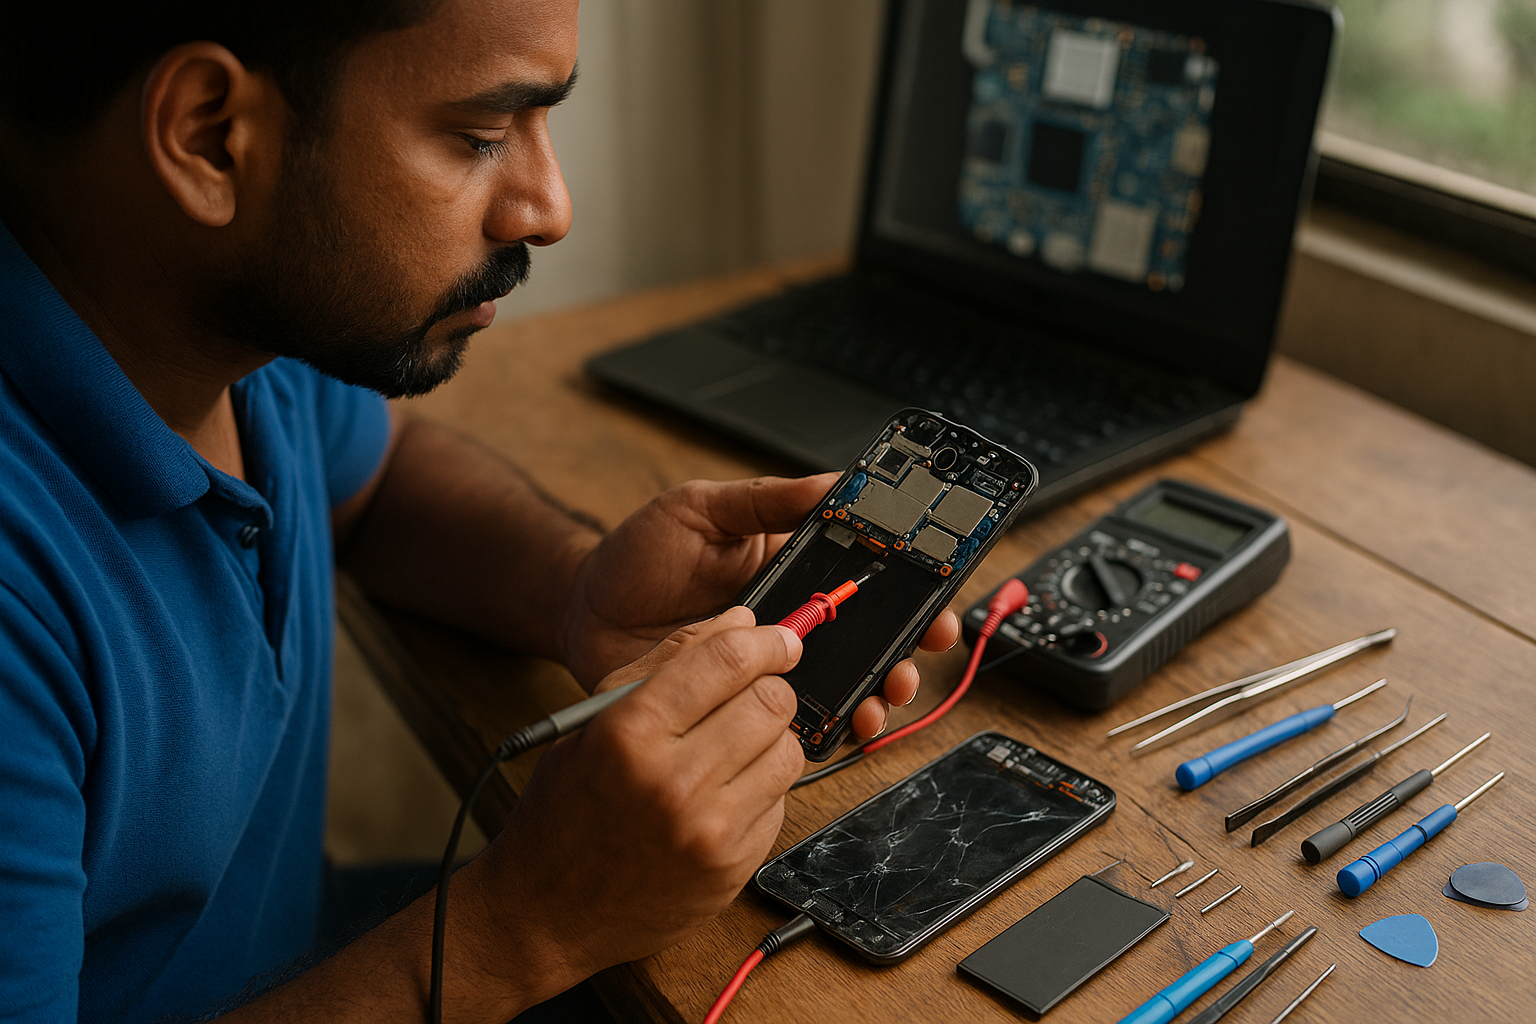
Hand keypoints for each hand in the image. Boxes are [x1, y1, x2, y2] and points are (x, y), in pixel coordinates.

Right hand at [465, 609, 803, 996]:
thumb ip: (667, 662)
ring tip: (730, 748)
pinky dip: (762, 788)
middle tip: (750, 694)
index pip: (728, 661)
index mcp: (630, 732)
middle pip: (772, 702)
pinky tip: (722, 794)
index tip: (780, 639)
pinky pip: (781, 803)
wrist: (547, 912)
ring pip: (788, 751)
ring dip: (769, 739)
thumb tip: (740, 623)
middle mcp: (674, 782)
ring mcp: (709, 830)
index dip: (767, 641)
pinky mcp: (732, 867)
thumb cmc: (565, 809)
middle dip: (769, 688)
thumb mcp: (593, 720)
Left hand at [559, 473, 958, 739]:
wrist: (582, 608)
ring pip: (841, 687)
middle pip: (869, 640)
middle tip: (917, 654)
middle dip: (906, 650)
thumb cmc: (639, 553)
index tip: (936, 595)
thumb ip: (765, 499)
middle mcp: (791, 621)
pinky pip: (790, 726)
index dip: (910, 588)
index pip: (866, 578)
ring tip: (881, 695)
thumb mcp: (701, 508)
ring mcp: (768, 668)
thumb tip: (832, 481)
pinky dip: (821, 730)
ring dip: (874, 692)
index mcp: (794, 568)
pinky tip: (836, 727)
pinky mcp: (740, 707)